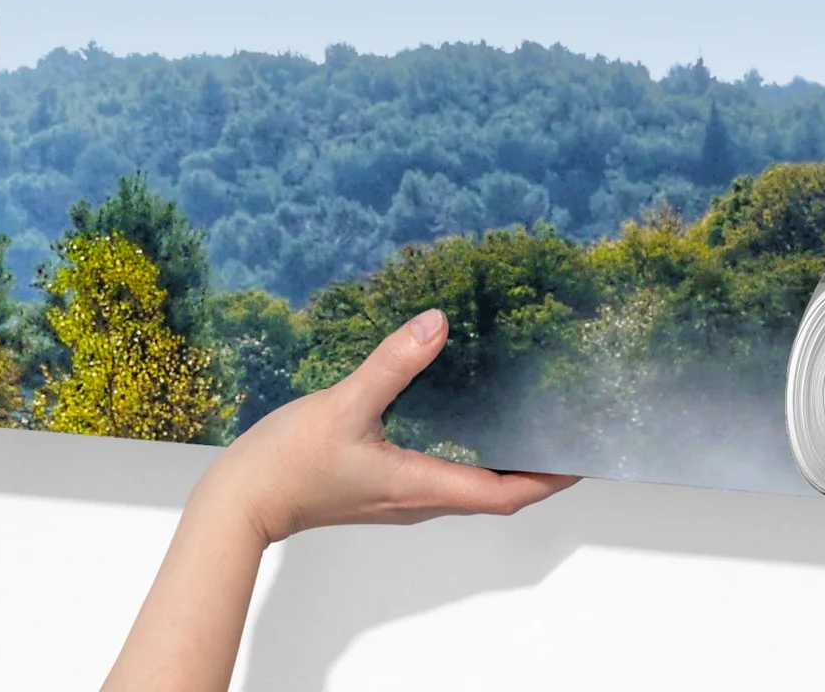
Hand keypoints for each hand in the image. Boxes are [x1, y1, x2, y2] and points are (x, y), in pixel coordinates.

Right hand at [193, 308, 578, 546]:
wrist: (242, 501)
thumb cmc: (290, 462)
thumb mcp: (345, 404)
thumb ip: (393, 363)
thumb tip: (437, 323)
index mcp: (419, 487)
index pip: (503, 494)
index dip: (547, 478)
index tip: (581, 457)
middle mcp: (416, 500)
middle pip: (493, 493)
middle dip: (533, 469)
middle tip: (561, 432)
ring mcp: (397, 497)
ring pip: (466, 485)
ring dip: (500, 462)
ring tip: (522, 423)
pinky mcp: (378, 487)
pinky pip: (438, 475)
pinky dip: (464, 455)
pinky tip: (458, 419)